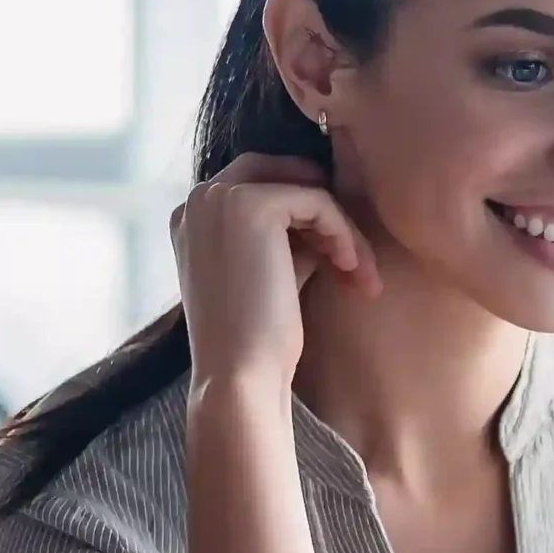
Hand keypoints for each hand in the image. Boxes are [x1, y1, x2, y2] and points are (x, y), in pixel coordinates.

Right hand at [172, 152, 381, 388]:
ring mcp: (219, 197)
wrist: (241, 375)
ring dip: (343, 231)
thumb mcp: (273, 274)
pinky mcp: (251, 204)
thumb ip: (290, 238)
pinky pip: (318, 201)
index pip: (262, 185)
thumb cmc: (259, 340)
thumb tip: (329, 214)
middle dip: (326, 214)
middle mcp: (198, 198)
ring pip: (305, 190)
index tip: (340, 258)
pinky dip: (344, 233)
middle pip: (283, 177)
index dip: (307, 216)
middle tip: (355, 261)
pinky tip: (352, 271)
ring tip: (360, 278)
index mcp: (193, 217)